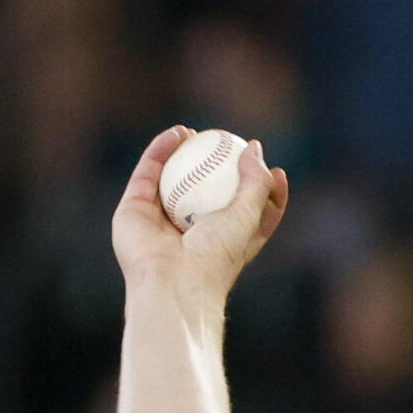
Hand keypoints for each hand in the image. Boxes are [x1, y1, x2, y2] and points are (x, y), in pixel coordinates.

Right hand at [111, 126, 288, 305]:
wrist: (172, 280)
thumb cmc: (216, 255)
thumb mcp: (248, 217)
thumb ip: (257, 184)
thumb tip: (256, 148)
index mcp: (227, 243)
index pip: (252, 215)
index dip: (265, 191)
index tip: (278, 170)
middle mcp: (193, 233)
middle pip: (210, 194)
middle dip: (219, 168)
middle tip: (230, 142)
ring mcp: (161, 222)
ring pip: (173, 180)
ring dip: (183, 154)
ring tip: (195, 132)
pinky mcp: (134, 210)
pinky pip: (149, 174)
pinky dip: (161, 151)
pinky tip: (177, 134)